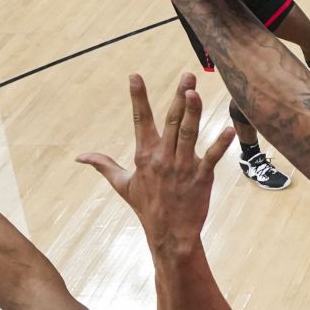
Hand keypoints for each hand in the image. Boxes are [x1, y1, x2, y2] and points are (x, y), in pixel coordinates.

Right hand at [78, 74, 231, 245]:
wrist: (169, 234)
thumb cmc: (147, 207)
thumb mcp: (122, 185)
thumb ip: (104, 166)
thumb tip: (80, 156)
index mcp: (145, 155)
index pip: (140, 120)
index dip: (138, 97)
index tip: (135, 76)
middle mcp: (162, 157)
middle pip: (171, 120)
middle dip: (179, 95)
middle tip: (188, 75)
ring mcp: (182, 166)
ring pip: (188, 133)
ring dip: (192, 112)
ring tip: (196, 92)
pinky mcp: (201, 177)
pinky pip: (211, 157)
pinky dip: (220, 144)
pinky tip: (228, 130)